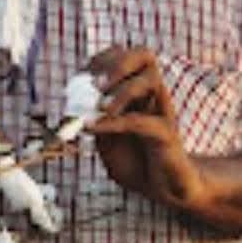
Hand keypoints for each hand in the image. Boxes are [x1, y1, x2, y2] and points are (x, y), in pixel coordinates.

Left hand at [86, 47, 204, 210]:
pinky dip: (115, 122)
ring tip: (100, 108)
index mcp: (137, 88)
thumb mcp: (105, 138)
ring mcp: (162, 111)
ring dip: (121, 90)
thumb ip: (93, 120)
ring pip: (150, 80)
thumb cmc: (135, 160)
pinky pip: (142, 120)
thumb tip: (74, 106)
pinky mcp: (167, 133)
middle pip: (144, 55)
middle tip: (95, 85)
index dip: (100, 61)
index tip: (81, 78)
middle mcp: (152, 93)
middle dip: (116, 64)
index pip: (122, 55)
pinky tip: (95, 128)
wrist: (163, 188)